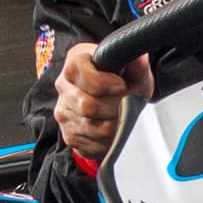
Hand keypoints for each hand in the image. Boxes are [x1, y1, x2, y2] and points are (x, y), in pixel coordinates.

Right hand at [55, 41, 150, 163]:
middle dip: (113, 108)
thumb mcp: (135, 70)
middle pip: (87, 105)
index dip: (104, 83)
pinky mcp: (69, 134)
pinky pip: (90, 144)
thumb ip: (137, 64)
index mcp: (76, 61)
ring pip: (91, 128)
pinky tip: (114, 130)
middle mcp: (64, 86)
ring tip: (122, 117)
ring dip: (113, 125)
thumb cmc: (122, 81)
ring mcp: (64, 111)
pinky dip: (107, 140)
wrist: (117, 101)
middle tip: (126, 105)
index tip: (121, 86)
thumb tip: (138, 58)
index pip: (81, 73)